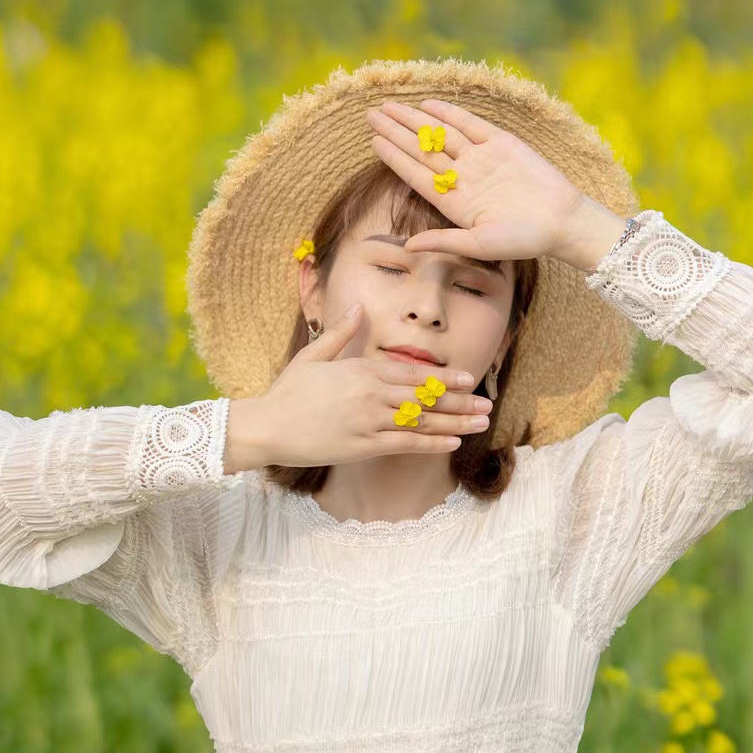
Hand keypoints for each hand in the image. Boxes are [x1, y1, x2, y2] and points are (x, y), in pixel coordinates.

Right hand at [234, 305, 493, 470]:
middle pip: (425, 397)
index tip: (469, 379)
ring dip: (455, 424)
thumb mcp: (313, 355)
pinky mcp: (363, 446)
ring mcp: (369, 421)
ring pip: (421, 422)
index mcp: (361, 369)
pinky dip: (431, 444)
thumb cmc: (288, 392)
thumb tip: (358, 306)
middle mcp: (371, 394)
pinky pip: (405, 445)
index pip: (413, 373)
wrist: (266, 427)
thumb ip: (341, 332)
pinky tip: (453, 444)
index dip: (444, 378)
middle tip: (487, 405)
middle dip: (459, 402)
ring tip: (480, 425)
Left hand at [366, 97, 590, 263]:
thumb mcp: (480, 245)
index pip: (416, 174)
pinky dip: (450, 114)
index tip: (373, 141)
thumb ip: (444, 241)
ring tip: (390, 106)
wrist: (563, 221)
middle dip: (396, 131)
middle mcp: (463, 177)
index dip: (394, 157)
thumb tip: (408, 247)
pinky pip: (470, 124)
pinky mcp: (502, 144)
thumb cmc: (523, 239)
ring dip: (415, 119)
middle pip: (423, 150)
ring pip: (442, 133)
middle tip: (370, 114)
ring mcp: (481, 158)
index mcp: (454, 201)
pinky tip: (427, 105)